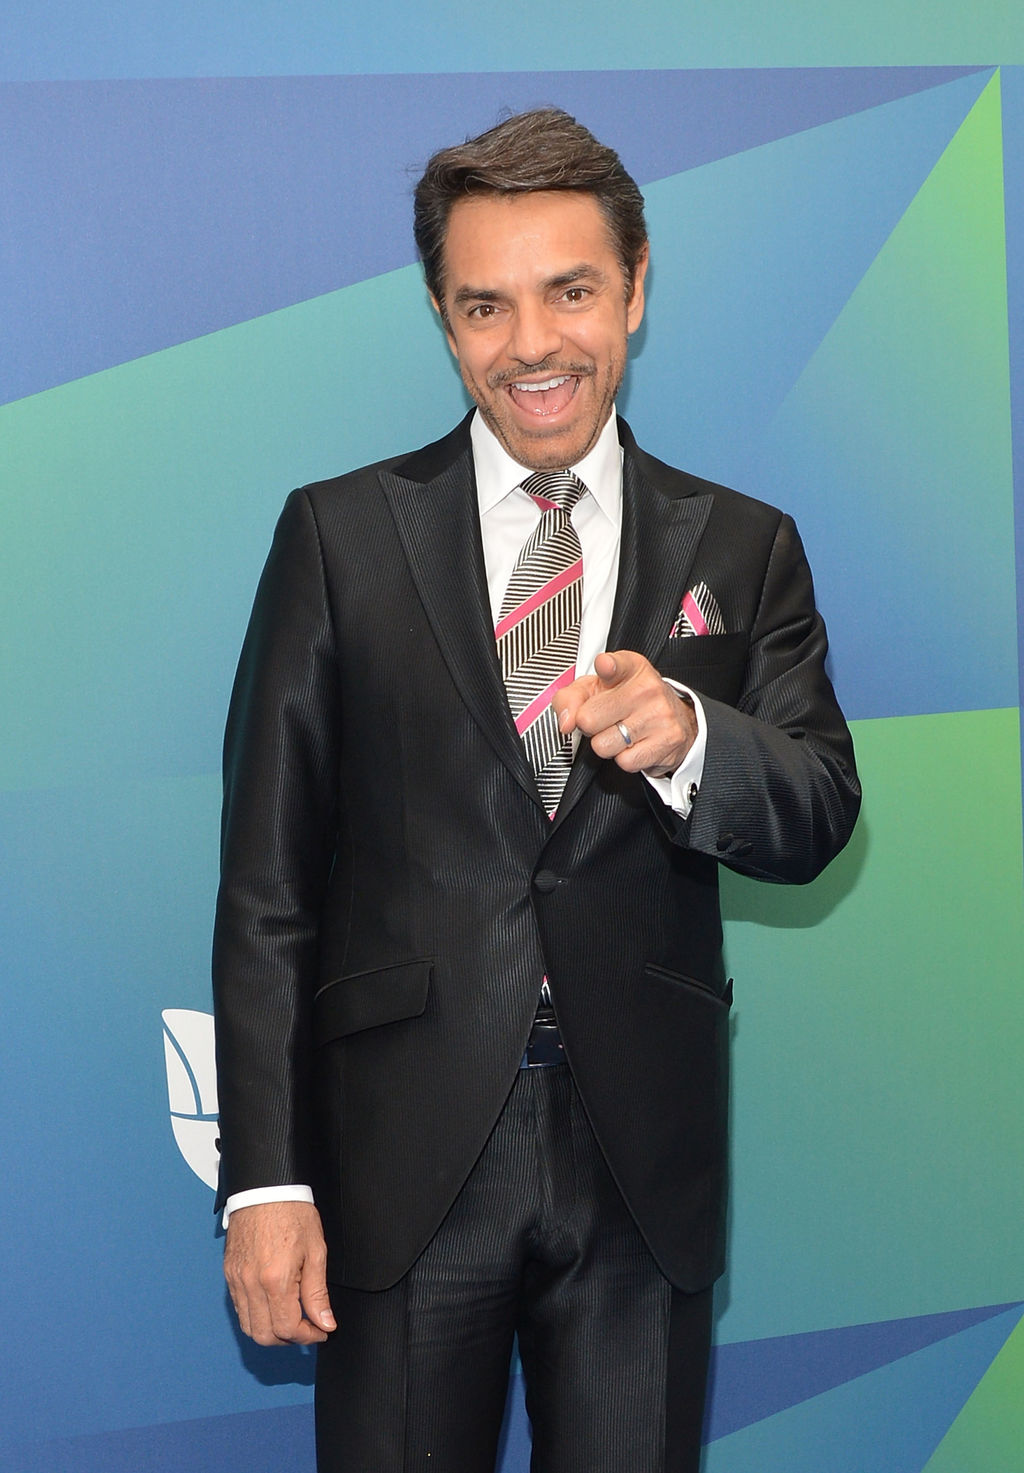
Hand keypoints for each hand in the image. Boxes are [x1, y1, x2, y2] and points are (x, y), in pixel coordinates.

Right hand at [223, 1201, 334, 1345]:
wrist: (266, 1188)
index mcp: (275, 1279)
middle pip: (264, 1336)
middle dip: (288, 1339)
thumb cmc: (292, 1212)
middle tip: (307, 1328)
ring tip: (291, 1318)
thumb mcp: (316, 1251)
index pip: (288, 1328)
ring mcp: (236, 1280)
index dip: (308, 1336)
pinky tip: (272, 1304)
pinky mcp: (229, 1274)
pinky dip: (256, 1315)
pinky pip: (239, 1308)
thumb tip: (325, 1322)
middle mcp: (251, 1284)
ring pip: (248, 1326)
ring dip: (270, 1331)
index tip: (320, 1330)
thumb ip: (318, 1293)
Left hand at [553, 650, 696, 776]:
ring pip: (603, 745)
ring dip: (606, 744)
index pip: (614, 664)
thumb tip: (566, 723)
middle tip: (605, 720)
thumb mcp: (596, 690)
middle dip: (589, 726)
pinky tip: (635, 745)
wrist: (678, 721)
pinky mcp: (668, 741)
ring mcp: (660, 715)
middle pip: (589, 719)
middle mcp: (647, 688)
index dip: (607, 666)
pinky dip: (625, 758)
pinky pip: (625, 762)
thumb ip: (570, 699)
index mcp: (629, 668)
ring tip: (621, 733)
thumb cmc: (629, 702)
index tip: (605, 666)